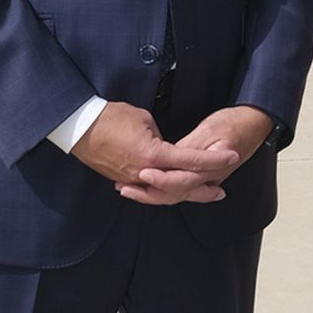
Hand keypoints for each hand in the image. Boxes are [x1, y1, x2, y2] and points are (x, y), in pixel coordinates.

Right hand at [73, 101, 236, 206]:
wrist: (80, 127)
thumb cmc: (111, 117)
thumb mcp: (144, 120)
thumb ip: (161, 138)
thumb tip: (167, 147)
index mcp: (154, 155)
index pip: (191, 160)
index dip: (214, 159)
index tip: (232, 156)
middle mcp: (146, 172)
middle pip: (182, 185)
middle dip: (203, 188)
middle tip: (221, 191)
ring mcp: (134, 179)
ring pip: (165, 192)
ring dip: (185, 194)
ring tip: (202, 195)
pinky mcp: (124, 179)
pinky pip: (149, 190)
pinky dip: (163, 193)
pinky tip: (173, 193)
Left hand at [119, 102, 271, 206]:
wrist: (255, 124)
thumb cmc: (235, 124)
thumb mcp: (209, 130)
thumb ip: (189, 147)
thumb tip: (169, 156)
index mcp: (210, 168)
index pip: (180, 180)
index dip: (159, 179)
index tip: (142, 174)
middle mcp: (208, 179)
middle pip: (174, 193)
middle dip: (148, 193)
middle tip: (125, 188)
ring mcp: (207, 180)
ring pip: (176, 194)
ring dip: (152, 194)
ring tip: (130, 190)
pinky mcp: (204, 177)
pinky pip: (181, 188)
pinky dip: (163, 190)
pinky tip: (150, 188)